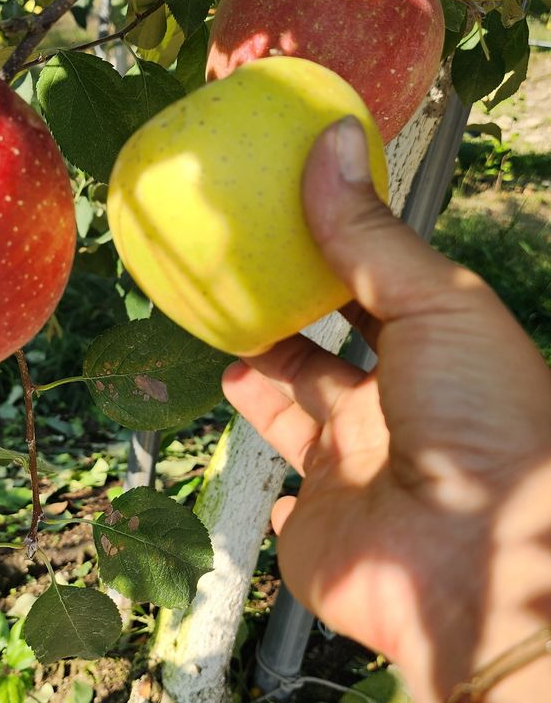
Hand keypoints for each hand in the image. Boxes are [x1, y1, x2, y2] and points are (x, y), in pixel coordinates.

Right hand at [222, 117, 550, 702]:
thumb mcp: (436, 304)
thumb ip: (369, 236)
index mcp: (435, 353)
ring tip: (221, 336)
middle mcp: (395, 410)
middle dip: (286, 315)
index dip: (336, 253)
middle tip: (233, 274)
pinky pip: (283, 502)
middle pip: (329, 352)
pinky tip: (258, 466)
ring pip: (296, 415)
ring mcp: (353, 472)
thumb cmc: (480, 420)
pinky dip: (271, 485)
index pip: (377, 293)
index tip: (285, 212)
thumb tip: (330, 140)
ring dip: (262, 380)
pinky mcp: (314, 527)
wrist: (477, 561)